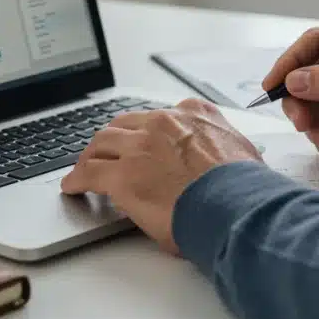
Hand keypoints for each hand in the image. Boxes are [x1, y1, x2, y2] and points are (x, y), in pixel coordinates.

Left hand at [60, 98, 261, 254]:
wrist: (238, 205)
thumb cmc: (244, 188)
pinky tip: (73, 188)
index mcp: (195, 114)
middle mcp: (165, 122)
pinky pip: (89, 172)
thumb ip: (222, 148)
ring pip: (102, 142)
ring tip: (85, 168)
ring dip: (91, 155)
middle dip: (113, 139)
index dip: (147, 131)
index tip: (143, 140)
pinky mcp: (123, 174)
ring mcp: (141, 145)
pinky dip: (77, 179)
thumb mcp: (241, 152)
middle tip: (106, 153)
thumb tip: (222, 164)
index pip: (161, 116)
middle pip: (125, 124)